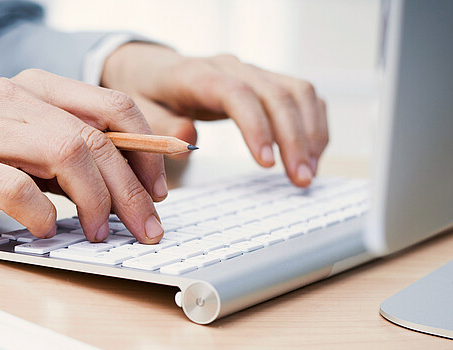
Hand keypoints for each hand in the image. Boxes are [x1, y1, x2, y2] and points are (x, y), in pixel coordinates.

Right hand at [0, 69, 166, 241]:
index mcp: (36, 89)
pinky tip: (44, 231)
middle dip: (132, 189)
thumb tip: (132, 186)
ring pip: (66, 153)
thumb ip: (66, 157)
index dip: (148, 151)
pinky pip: (13, 186)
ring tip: (98, 234)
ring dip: (95, 201)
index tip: (160, 194)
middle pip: (96, 137)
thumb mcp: (21, 149)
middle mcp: (14, 99)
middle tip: (146, 230)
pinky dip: (40, 213)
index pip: (114, 107)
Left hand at [101, 43, 328, 186]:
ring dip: (310, 133)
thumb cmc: (146, 92)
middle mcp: (231, 68)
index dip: (256, 127)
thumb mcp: (138, 111)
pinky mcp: (266, 81)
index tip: (266, 163)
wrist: (152, 68)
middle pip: (276, 94)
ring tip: (307, 172)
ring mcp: (252, 72)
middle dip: (294, 139)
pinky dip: (314, 123)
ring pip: (298, 92)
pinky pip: (302, 95)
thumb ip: (160, 127)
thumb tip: (188, 142)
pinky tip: (313, 153)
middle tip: (300, 178)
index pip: (236, 94)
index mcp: (197, 75)